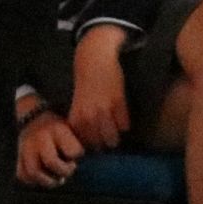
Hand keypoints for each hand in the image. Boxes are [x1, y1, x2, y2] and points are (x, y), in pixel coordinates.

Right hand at [16, 109, 83, 187]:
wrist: (33, 117)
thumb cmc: (58, 128)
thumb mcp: (71, 128)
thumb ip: (79, 144)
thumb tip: (93, 164)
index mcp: (57, 130)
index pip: (73, 151)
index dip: (77, 155)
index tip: (76, 154)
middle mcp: (40, 138)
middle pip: (51, 161)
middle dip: (64, 171)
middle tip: (68, 169)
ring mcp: (26, 148)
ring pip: (34, 172)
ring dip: (48, 181)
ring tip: (57, 179)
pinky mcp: (19, 156)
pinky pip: (23, 175)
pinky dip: (33, 181)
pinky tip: (43, 177)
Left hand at [68, 29, 130, 149]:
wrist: (94, 58)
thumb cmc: (84, 82)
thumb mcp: (77, 102)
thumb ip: (81, 121)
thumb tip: (86, 141)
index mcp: (77, 116)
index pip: (84, 142)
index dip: (89, 145)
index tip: (93, 144)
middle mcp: (90, 115)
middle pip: (99, 144)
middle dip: (103, 145)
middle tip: (106, 142)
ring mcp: (105, 110)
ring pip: (113, 138)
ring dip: (115, 138)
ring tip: (115, 136)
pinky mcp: (119, 102)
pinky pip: (124, 125)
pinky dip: (124, 125)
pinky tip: (122, 121)